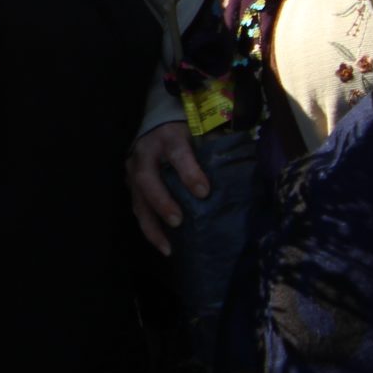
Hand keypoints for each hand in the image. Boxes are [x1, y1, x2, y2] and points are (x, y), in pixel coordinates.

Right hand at [128, 120, 209, 255]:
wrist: (159, 126)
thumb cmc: (188, 133)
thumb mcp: (202, 133)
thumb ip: (217, 149)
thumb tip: (241, 174)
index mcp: (168, 137)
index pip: (177, 153)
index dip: (188, 172)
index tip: (204, 192)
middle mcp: (145, 153)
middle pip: (146, 178)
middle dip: (161, 201)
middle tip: (177, 221)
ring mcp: (133, 170)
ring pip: (137, 198)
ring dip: (151, 224)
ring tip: (167, 247)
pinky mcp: (131, 186)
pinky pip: (138, 209)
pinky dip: (149, 229)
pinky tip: (164, 246)